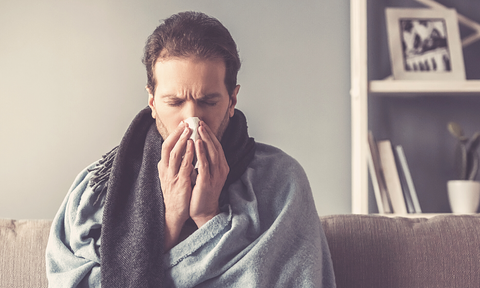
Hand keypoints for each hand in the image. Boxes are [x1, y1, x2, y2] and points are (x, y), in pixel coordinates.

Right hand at [158, 122, 193, 249]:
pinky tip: (193, 146)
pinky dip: (188, 154)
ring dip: (182, 141)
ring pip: (174, 155)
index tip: (182, 124)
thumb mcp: (172, 176)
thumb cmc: (176, 194)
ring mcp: (172, 177)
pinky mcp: (180, 183)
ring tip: (189, 130)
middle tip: (186, 123)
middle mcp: (165, 170)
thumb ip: (175, 163)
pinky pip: (184, 166)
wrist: (174, 214)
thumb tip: (182, 149)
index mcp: (164, 168)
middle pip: (168, 147)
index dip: (173, 134)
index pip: (166, 146)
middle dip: (177, 134)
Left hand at [189, 121, 229, 226]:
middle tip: (199, 122)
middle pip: (215, 147)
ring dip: (205, 139)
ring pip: (211, 153)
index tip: (201, 124)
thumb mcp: (206, 173)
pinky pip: (204, 164)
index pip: (216, 146)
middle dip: (207, 133)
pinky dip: (201, 153)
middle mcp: (221, 169)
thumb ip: (204, 161)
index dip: (209, 134)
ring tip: (198, 128)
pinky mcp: (207, 182)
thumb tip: (197, 145)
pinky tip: (197, 144)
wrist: (203, 211)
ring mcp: (215, 176)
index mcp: (221, 167)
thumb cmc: (202, 192)